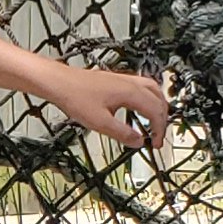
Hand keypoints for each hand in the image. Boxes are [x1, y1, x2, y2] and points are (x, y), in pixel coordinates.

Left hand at [46, 60, 169, 152]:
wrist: (60, 82)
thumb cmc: (75, 97)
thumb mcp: (100, 123)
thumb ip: (122, 133)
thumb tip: (138, 142)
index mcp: (130, 93)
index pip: (156, 112)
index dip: (159, 130)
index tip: (155, 144)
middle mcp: (130, 83)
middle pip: (159, 99)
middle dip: (162, 119)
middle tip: (158, 136)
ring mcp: (124, 79)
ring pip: (153, 89)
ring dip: (159, 106)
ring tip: (157, 121)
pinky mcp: (116, 79)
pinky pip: (142, 86)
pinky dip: (149, 98)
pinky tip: (141, 105)